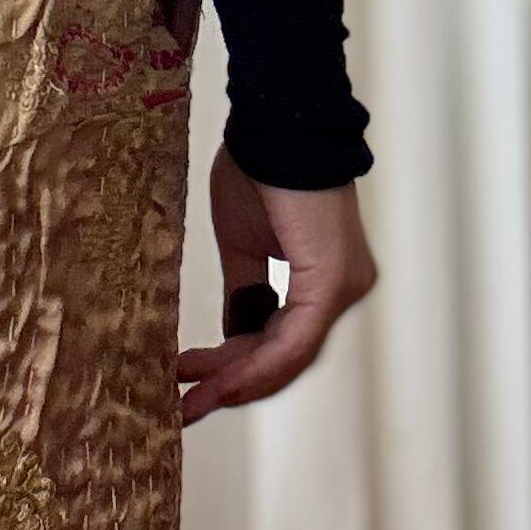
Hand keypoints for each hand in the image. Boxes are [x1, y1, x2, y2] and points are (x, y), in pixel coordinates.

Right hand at [177, 146, 376, 425]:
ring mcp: (343, 289)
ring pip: (288, 356)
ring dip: (237, 379)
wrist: (276, 124)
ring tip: (192, 397)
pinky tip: (223, 381)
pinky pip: (294, 340)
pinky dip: (258, 365)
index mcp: (325, 279)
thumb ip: (246, 293)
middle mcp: (344, 290)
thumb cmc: (259, 170)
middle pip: (285, 356)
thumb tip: (235, 340)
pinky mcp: (331, 283)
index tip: (193, 382)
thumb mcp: (245, 245)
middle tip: (187, 405)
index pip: (282, 340)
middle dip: (233, 383)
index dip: (237, 367)